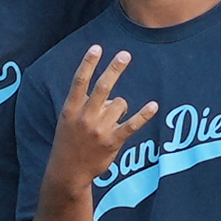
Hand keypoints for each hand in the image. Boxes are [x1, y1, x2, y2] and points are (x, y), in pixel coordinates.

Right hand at [43, 46, 157, 189]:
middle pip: (103, 87)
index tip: (97, 48)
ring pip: (120, 104)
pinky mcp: (112, 141)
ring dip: (120, 108)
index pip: (80, 81)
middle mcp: (85, 117)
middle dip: (114, 69)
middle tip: (125, 55)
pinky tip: (153, 106)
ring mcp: (99, 129)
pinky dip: (144, 115)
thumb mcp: (67, 121)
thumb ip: (85, 105)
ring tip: (110, 120)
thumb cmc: (68, 143)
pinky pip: (132, 124)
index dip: (88, 64)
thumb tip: (111, 96)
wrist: (67, 172)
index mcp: (71, 109)